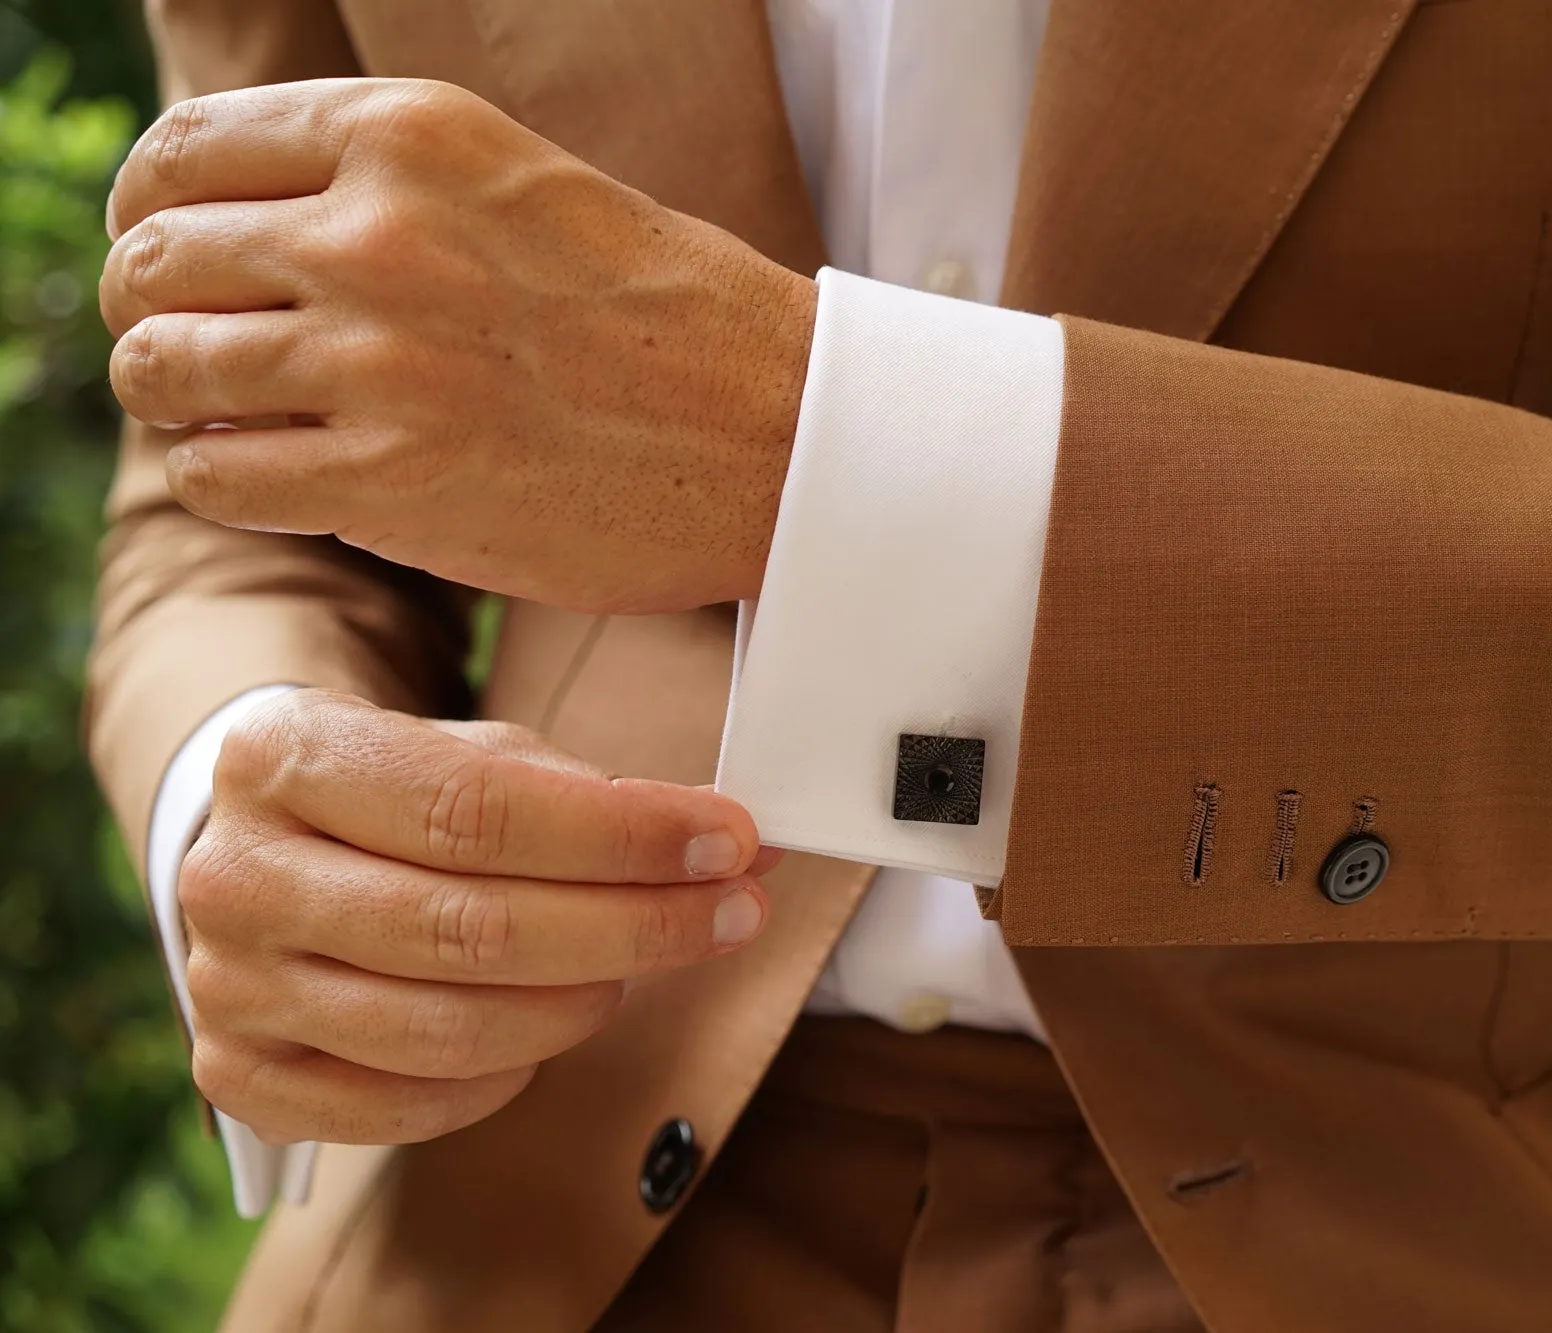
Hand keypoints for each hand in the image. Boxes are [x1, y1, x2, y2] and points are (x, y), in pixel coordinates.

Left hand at [100, 78, 815, 613]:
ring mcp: (377, 357)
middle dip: (156, 307)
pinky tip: (278, 475)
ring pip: (161, 365)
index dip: (154, 212)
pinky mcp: (390, 478)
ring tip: (235, 415)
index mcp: (414, 136)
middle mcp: (378, 231)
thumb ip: (392, 189)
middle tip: (198, 348)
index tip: (174, 256)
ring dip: (179, 398)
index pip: (185, 152)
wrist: (786, 436)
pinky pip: (214, 473)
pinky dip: (225, 477)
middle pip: (153, 257)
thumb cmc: (677, 320)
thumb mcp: (530, 187)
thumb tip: (255, 229)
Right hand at [179, 690, 776, 1144]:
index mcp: (285, 756)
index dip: (622, 836)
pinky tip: (549, 1024)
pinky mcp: (241, 1079)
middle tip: (732, 911)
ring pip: (449, 1028)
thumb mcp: (477, 753)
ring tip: (638, 966)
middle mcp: (235, 874)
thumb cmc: (401, 796)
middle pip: (471, 927)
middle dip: (634, 925)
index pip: (476, 809)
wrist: (271, 851)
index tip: (729, 841)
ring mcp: (228, 987)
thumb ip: (594, 795)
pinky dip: (506, 1075)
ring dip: (583, 1003)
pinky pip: (410, 1107)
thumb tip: (740, 846)